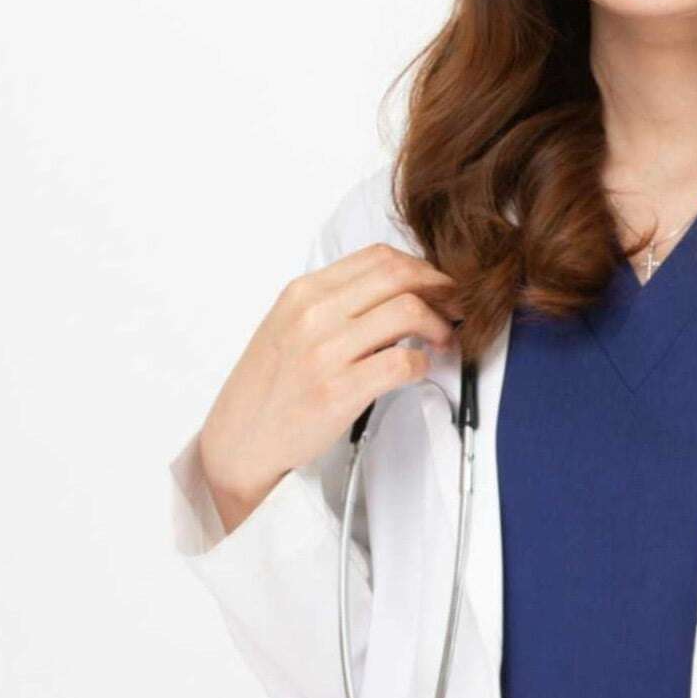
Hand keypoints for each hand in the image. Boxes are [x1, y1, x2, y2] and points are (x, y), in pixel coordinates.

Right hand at [198, 243, 461, 532]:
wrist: (240, 441)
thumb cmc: (270, 387)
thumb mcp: (290, 326)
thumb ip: (335, 303)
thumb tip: (395, 290)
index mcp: (303, 292)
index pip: (378, 257)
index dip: (422, 268)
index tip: (438, 286)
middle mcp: (313, 314)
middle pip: (399, 276)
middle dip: (441, 289)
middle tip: (455, 308)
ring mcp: (325, 352)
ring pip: (408, 311)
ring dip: (439, 325)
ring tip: (442, 341)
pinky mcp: (338, 391)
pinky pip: (403, 362)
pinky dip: (424, 363)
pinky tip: (420, 370)